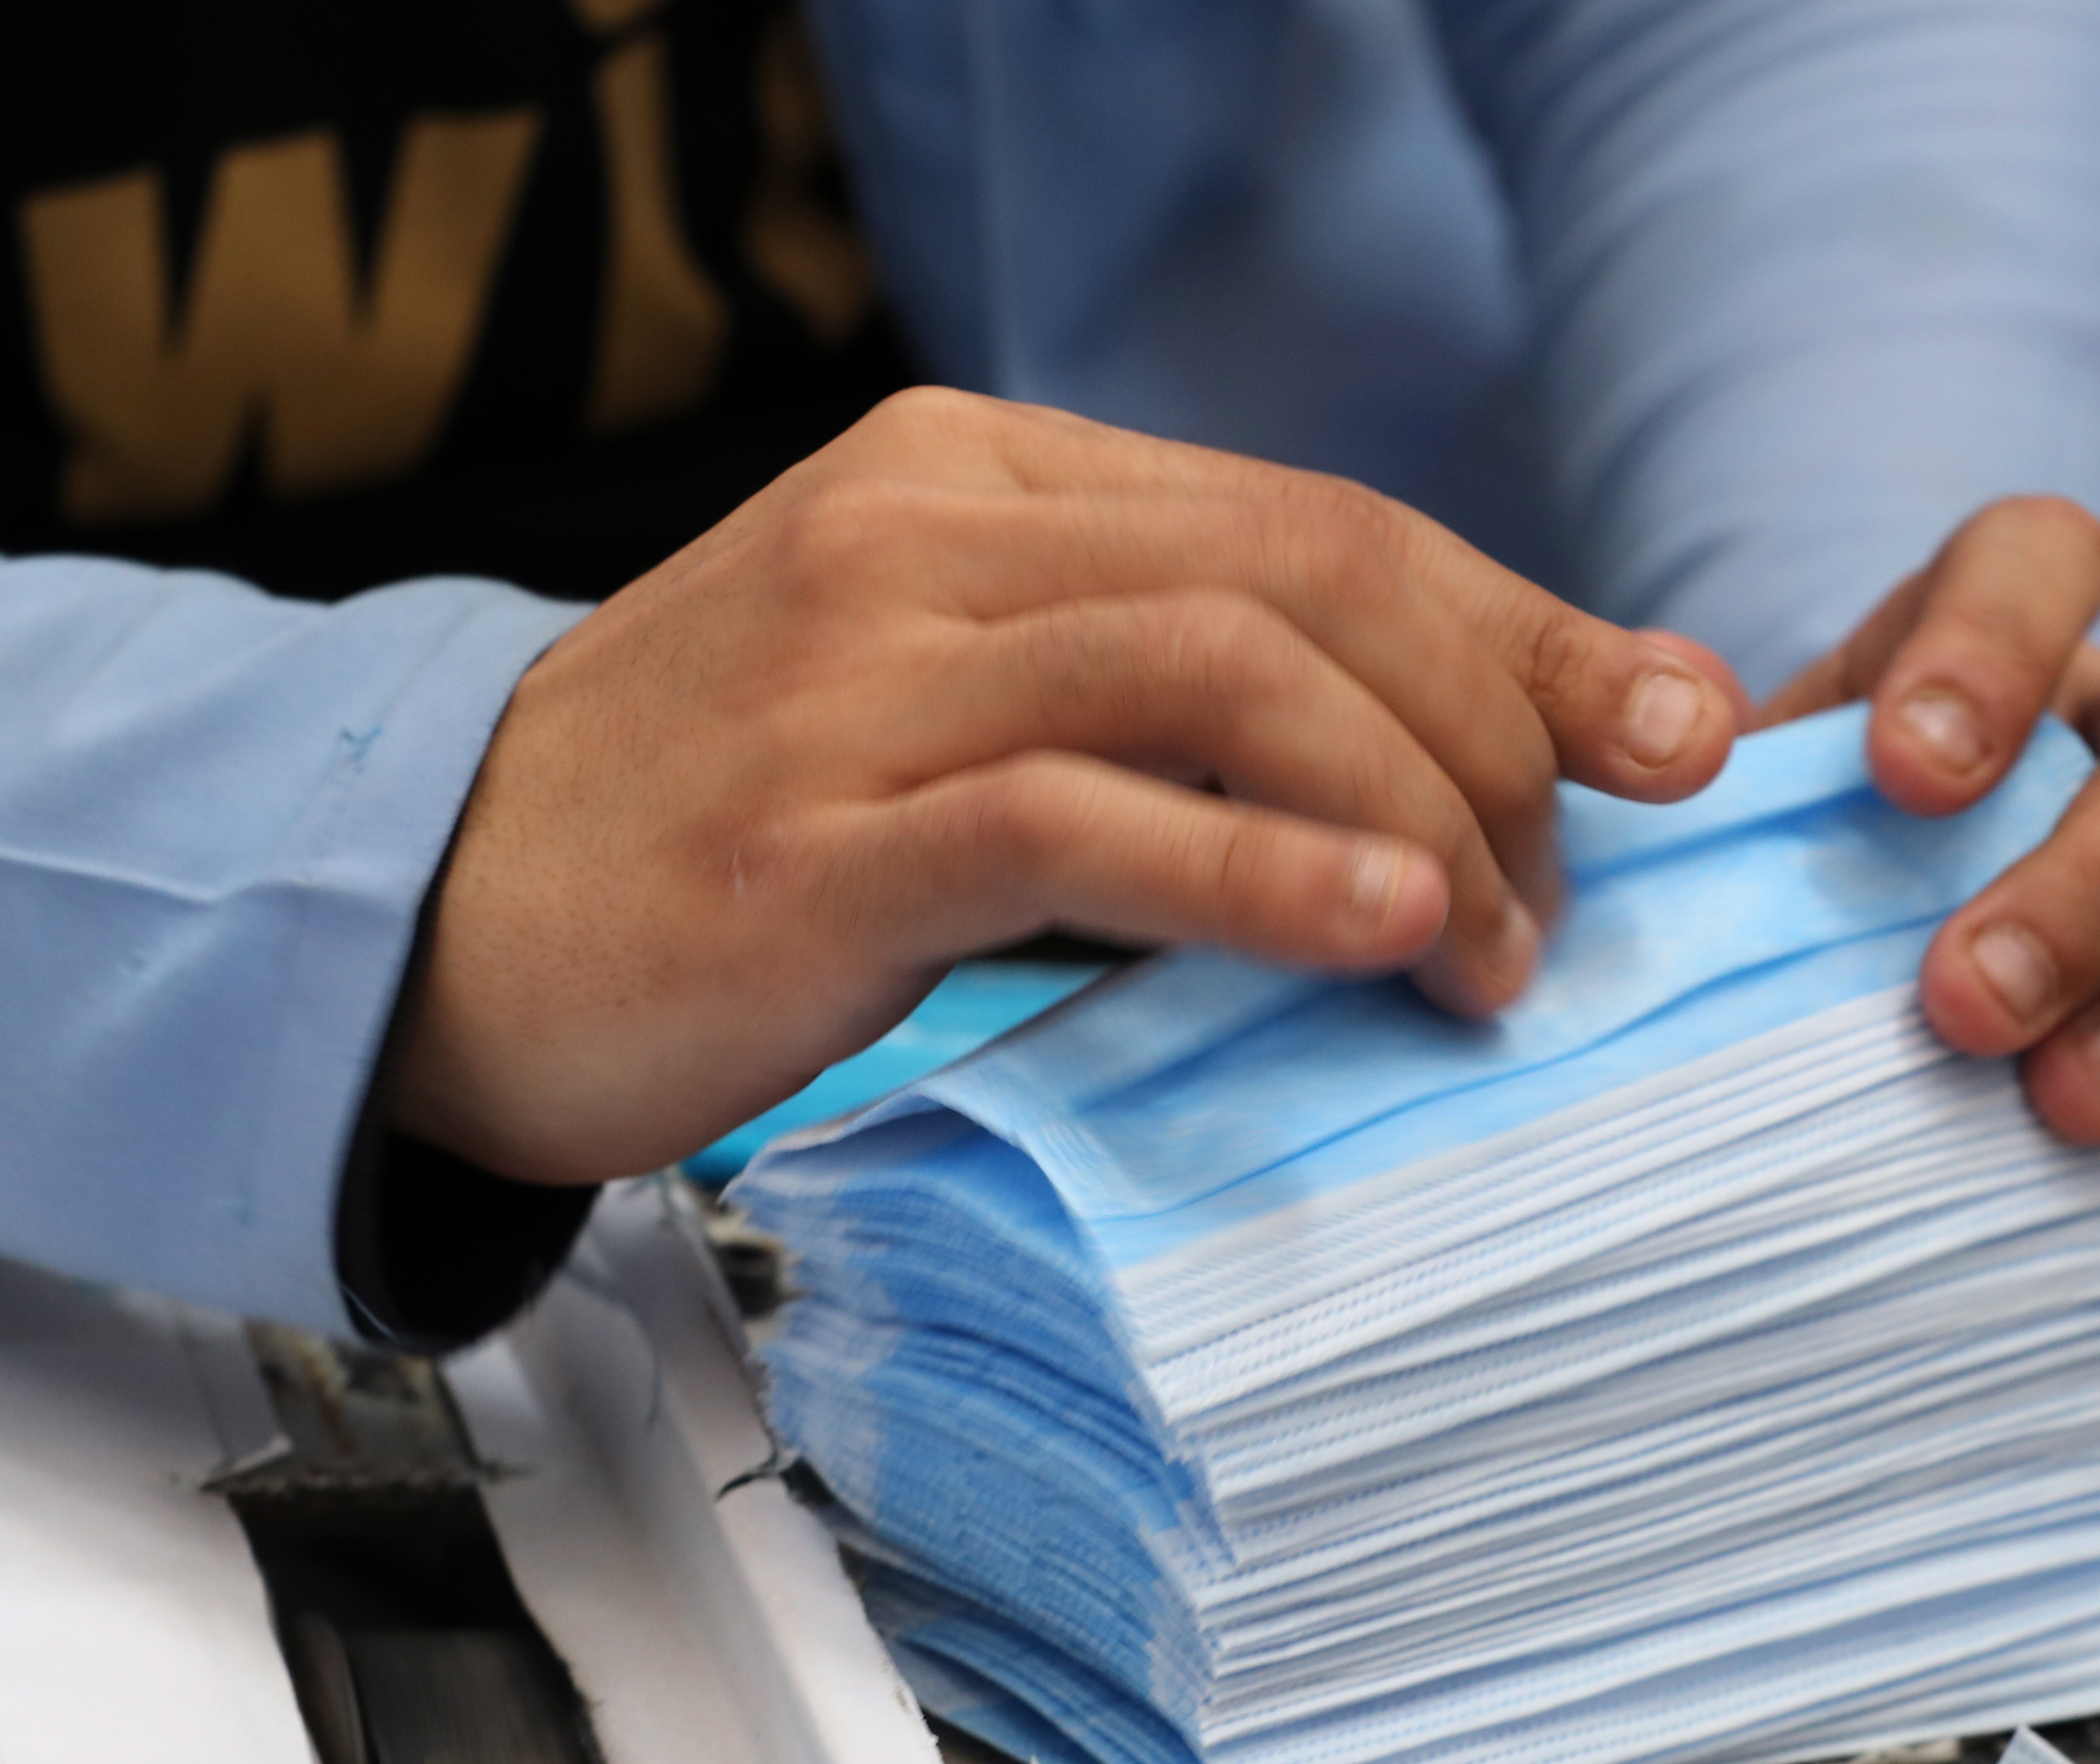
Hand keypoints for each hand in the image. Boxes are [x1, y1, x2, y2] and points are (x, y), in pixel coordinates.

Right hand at [386, 389, 1733, 1185]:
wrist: (431, 917)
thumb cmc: (721, 831)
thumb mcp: (944, 709)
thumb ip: (1143, 704)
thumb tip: (1408, 788)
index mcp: (976, 476)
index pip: (1321, 521)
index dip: (1524, 629)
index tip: (1668, 732)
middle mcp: (930, 536)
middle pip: (1314, 576)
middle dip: (1499, 730)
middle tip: (1565, 897)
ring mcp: (867, 673)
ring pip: (1229, 674)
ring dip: (1414, 814)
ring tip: (1489, 952)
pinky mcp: (825, 833)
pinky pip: (1092, 819)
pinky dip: (1265, 876)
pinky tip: (1382, 930)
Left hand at [1757, 497, 2099, 1217]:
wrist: (1871, 1062)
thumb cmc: (1797, 936)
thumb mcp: (1739, 860)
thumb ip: (1712, 805)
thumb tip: (1685, 734)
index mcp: (2012, 650)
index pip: (2041, 555)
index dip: (1991, 643)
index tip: (1902, 776)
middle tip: (1969, 1011)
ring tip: (2072, 1116)